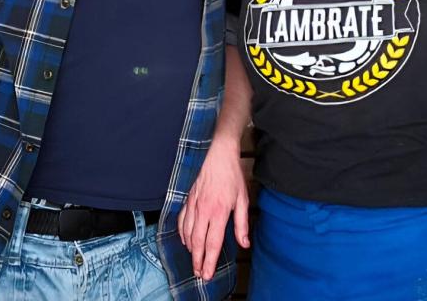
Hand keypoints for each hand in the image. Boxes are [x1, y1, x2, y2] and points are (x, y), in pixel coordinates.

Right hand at [177, 141, 248, 279]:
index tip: (207, 273)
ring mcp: (193, 204)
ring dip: (190, 249)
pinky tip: (185, 240)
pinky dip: (182, 233)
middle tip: (198, 273)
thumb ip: (242, 224)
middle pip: (197, 242)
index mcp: (218, 212)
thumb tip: (244, 243)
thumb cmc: (231, 175)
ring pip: (187, 232)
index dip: (209, 261)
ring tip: (193, 260)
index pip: (213, 243)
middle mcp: (203, 210)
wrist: (217, 154)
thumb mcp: (243, 199)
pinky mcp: (188, 199)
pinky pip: (181, 220)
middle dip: (197, 260)